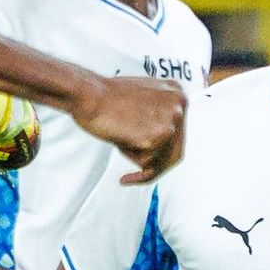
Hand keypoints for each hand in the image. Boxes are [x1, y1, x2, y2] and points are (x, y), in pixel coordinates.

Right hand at [69, 70, 186, 179]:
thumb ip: (157, 115)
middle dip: (156, 166)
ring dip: (137, 157)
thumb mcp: (142, 100)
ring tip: (119, 137)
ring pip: (159, 160)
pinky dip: (130, 158)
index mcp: (176, 93)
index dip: (161, 151)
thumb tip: (160, 139)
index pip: (178, 134)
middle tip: (139, 175)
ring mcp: (170, 121)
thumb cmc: (106, 97)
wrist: (89, 94)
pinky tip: (118, 140)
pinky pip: (146, 164)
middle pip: (175, 152)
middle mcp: (179, 106)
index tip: (148, 161)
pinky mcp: (156, 137)